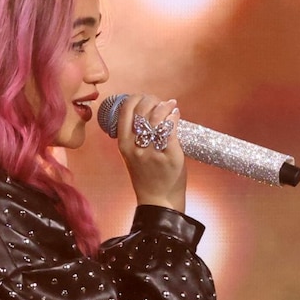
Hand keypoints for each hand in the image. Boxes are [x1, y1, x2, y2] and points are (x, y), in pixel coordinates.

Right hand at [114, 94, 186, 211]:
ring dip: (165, 106)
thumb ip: (134, 135)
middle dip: (153, 100)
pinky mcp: (170, 155)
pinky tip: (176, 115)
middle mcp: (136, 146)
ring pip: (157, 117)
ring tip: (170, 106)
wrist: (158, 201)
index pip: (126, 110)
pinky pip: (171, 128)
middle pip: (142, 110)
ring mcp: (153, 150)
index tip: (145, 98)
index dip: (136, 98)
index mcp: (124, 144)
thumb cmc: (146, 177)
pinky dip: (174, 117)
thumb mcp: (131, 155)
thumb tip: (147, 111)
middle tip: (161, 102)